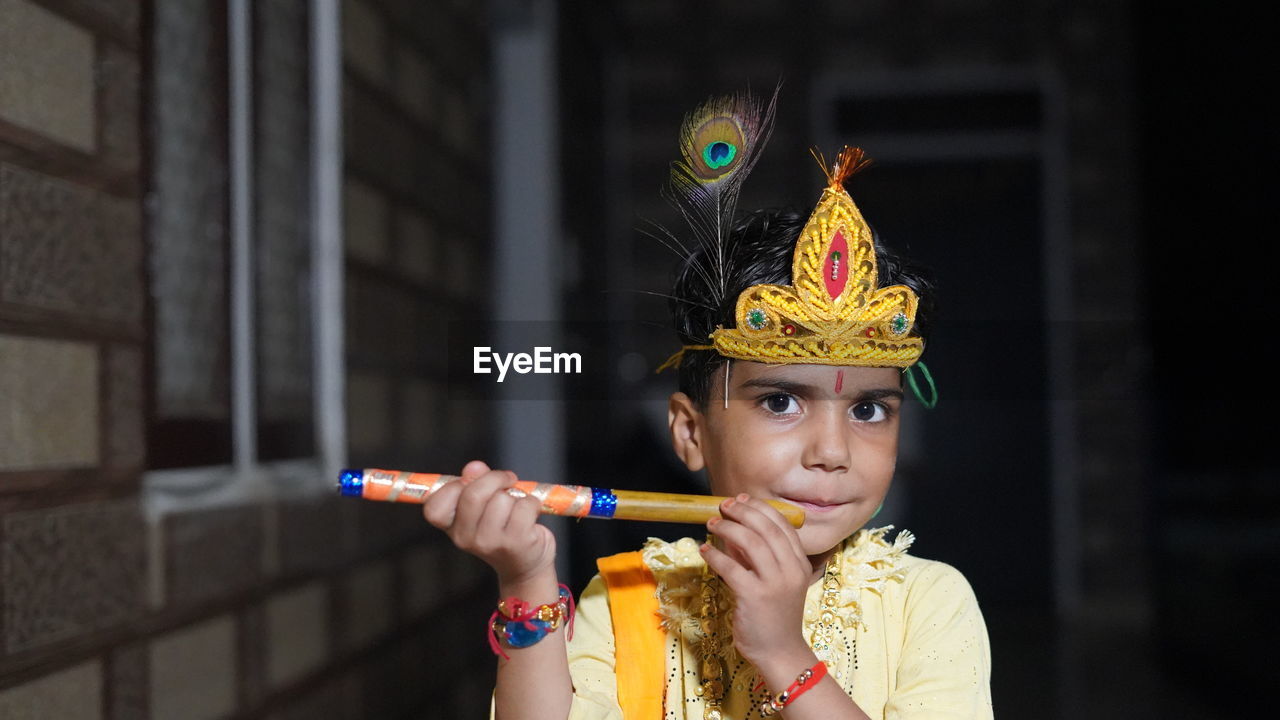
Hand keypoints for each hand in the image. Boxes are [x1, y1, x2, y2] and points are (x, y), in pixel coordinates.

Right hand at [422, 460, 556, 585]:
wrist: (525, 564)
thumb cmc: (503, 528)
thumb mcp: (484, 506)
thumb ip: (475, 482)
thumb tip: (474, 467)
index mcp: (453, 528)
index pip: (434, 508)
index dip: (452, 487)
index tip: (470, 481)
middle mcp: (466, 538)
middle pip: (474, 495)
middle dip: (495, 478)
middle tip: (507, 479)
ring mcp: (490, 542)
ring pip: (502, 499)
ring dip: (516, 496)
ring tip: (517, 508)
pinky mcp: (516, 543)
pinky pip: (524, 506)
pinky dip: (532, 503)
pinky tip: (530, 514)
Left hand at [699, 494, 813, 666]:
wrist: (780, 652)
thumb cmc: (775, 616)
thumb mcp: (776, 582)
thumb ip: (759, 558)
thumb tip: (734, 531)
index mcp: (800, 564)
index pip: (782, 525)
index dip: (760, 508)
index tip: (742, 499)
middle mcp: (791, 570)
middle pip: (766, 528)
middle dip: (742, 512)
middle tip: (723, 506)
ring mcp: (774, 583)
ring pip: (751, 542)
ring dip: (728, 528)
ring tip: (712, 523)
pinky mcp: (754, 597)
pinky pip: (731, 567)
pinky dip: (715, 554)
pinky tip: (705, 550)